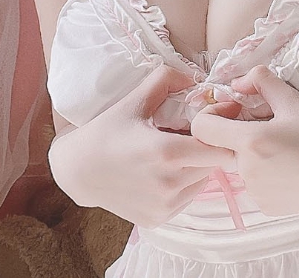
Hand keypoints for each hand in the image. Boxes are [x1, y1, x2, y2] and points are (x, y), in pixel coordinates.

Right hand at [48, 63, 235, 227]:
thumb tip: (197, 78)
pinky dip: (183, 184)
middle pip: (214, 164)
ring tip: (174, 153)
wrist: (78, 170)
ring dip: (197, 167)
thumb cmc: (108, 130)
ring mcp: (164, 206)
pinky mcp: (157, 220)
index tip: (209, 121)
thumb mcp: (135, 99)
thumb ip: (167, 79)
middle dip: (208, 147)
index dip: (219, 132)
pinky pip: (186, 198)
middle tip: (189, 135)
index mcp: (167, 152)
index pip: (220, 147)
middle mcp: (169, 184)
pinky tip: (163, 172)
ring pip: (202, 182)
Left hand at [190, 66, 298, 217]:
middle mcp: (247, 172)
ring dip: (252, 153)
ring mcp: (256, 193)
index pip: (202, 128)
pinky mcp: (267, 207)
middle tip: (268, 125)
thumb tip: (239, 82)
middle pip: (223, 146)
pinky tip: (292, 167)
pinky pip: (254, 183)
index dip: (213, 114)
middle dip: (238, 133)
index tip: (238, 109)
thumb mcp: (294, 100)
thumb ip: (261, 81)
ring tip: (286, 147)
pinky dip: (265, 172)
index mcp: (251, 142)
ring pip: (240, 165)